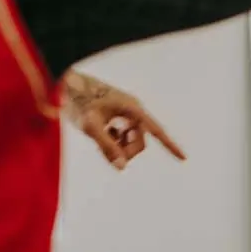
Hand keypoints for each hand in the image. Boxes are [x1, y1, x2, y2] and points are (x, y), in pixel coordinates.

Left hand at [64, 77, 185, 170]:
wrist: (67, 84)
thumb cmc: (78, 102)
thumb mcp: (91, 127)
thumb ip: (107, 147)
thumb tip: (122, 167)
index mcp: (132, 110)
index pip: (156, 131)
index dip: (170, 146)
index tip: (184, 159)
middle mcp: (133, 111)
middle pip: (140, 142)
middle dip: (126, 152)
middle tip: (107, 155)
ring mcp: (125, 114)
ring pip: (130, 141)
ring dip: (118, 147)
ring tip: (99, 141)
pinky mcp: (116, 116)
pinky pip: (122, 136)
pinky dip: (113, 141)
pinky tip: (101, 133)